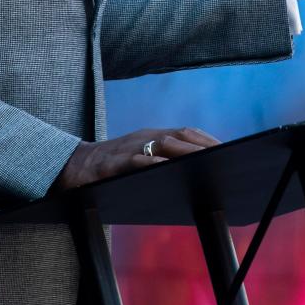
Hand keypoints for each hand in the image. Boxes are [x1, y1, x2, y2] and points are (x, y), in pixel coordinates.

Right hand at [54, 126, 219, 189]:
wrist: (73, 167)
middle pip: (180, 137)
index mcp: (152, 136)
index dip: (208, 140)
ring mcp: (129, 148)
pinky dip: (154, 165)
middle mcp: (144, 138)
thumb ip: (163, 161)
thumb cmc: (112, 168)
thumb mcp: (140, 159)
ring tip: (209, 162)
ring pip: (162, 145)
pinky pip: (136, 162)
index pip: (186, 133)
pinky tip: (169, 171)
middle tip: (228, 158)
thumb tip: (195, 170)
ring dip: (187, 152)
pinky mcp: (113, 164)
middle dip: (205, 146)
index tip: (231, 149)